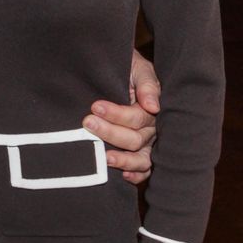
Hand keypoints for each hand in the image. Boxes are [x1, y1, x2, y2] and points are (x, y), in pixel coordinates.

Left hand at [83, 49, 159, 183]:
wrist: (116, 68)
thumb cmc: (128, 68)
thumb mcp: (138, 68)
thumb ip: (147, 84)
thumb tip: (154, 107)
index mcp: (153, 108)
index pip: (137, 117)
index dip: (116, 114)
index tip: (95, 106)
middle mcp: (152, 129)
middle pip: (135, 139)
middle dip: (110, 132)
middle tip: (88, 123)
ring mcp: (147, 144)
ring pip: (140, 158)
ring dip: (123, 160)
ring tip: (105, 157)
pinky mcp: (141, 155)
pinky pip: (144, 170)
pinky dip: (136, 175)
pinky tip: (123, 175)